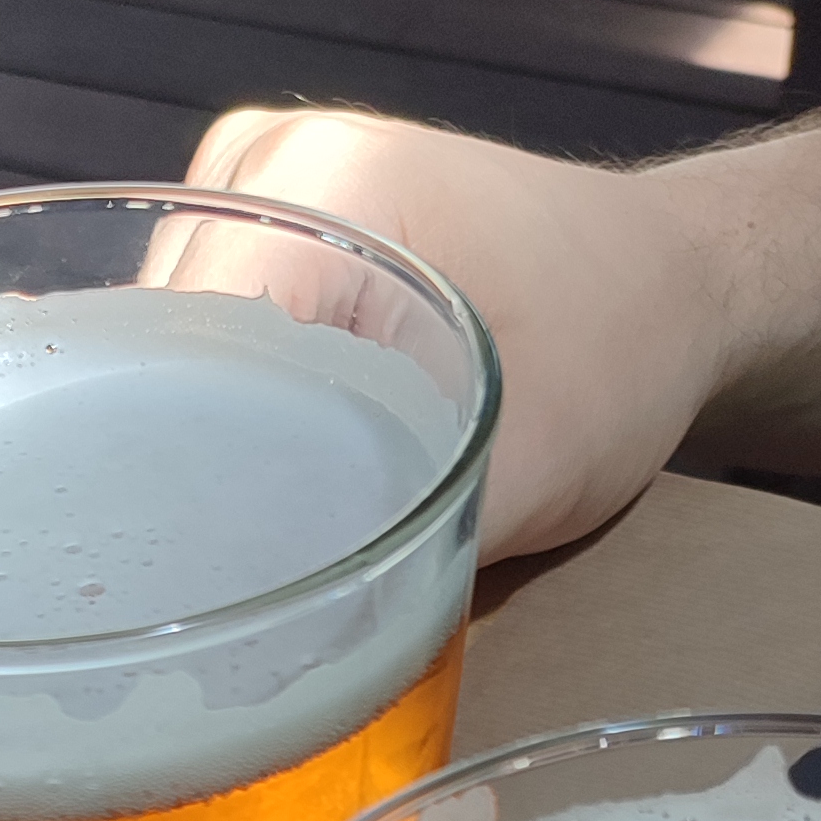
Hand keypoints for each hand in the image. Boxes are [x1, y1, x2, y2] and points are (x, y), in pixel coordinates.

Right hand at [186, 107, 729, 560]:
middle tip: (184, 595)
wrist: (676, 280)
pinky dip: (204, 409)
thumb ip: (406, 555)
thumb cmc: (623, 348)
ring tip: (213, 542)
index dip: (156, 474)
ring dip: (177, 443)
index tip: (168, 586)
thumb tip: (280, 657)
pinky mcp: (266, 221)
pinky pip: (192, 331)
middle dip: (155, 469)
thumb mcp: (526, 466)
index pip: (169, 345)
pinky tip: (232, 482)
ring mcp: (258, 181)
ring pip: (155, 344)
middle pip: (144, 345)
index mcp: (322, 185)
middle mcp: (268, 164)